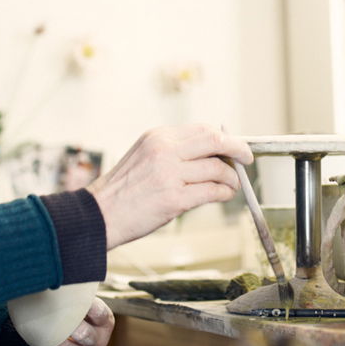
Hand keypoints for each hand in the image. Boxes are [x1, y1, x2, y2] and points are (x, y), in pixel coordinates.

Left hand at [44, 298, 113, 345]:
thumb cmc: (78, 311)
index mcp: (106, 322)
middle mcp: (99, 342)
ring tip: (44, 327)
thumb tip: (63, 282)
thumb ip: (78, 295)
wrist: (77, 331)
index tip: (73, 298)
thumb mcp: (84, 302)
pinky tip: (44, 338)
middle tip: (56, 316)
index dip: (87, 306)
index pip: (99, 314)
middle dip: (69, 325)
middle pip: (84, 335)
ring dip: (54, 338)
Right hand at [87, 124, 253, 248]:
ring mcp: (169, 174)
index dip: (224, 138)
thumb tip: (210, 153)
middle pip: (215, 140)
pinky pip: (212, 191)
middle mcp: (164, 150)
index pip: (202, 129)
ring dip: (231, 177)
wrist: (98, 215)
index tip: (233, 147)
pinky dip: (224, 192)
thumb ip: (173, 151)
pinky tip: (223, 195)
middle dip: (238, 148)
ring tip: (231, 185)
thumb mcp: (144, 157)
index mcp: (157, 137)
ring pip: (217, 167)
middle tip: (245, 158)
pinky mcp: (174, 199)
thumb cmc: (122, 191)